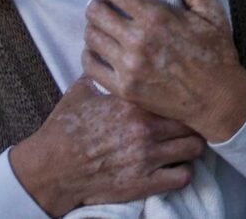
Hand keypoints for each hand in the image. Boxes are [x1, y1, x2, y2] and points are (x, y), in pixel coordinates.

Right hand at [10, 78, 204, 216]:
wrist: (51, 167)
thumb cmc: (63, 130)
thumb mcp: (79, 93)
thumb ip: (98, 76)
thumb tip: (104, 61)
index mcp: (132, 103)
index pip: (174, 94)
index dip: (180, 96)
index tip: (180, 98)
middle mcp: (145, 128)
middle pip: (190, 121)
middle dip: (192, 122)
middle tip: (187, 124)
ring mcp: (147, 157)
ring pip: (194, 149)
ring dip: (191, 147)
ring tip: (184, 146)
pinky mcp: (145, 183)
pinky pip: (183, 177)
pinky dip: (184, 172)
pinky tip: (175, 167)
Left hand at [82, 0, 245, 142]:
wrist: (218, 100)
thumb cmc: (216, 54)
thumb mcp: (213, 13)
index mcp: (157, 17)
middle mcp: (138, 40)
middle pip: (95, 11)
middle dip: (100, 4)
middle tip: (108, 7)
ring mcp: (129, 67)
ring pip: (91, 36)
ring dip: (95, 28)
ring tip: (106, 29)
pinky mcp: (124, 89)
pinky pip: (90, 66)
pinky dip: (90, 55)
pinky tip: (102, 51)